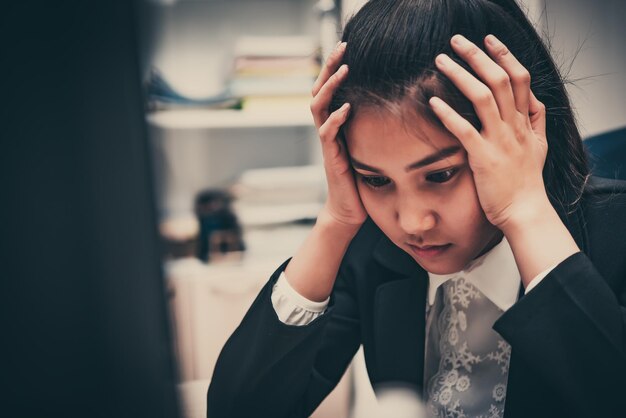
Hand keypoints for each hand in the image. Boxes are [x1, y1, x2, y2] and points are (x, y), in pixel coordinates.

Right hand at [310, 42, 366, 228]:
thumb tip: (399, 105)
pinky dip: (335, 119)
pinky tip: (346, 108)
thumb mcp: (370, 145)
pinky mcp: (331, 157)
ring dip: (330, 86)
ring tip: (343, 69)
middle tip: (342, 47)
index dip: (336, 66)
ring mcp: (327, 142)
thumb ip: (374, 126)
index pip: (331, 88)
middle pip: (319, 90)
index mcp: (336, 123)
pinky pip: (327, 133)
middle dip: (329, 66)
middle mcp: (327, 128)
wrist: (350, 210)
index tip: (347, 47)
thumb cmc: (363, 179)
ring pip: (318, 106)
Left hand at [429, 34, 549, 230]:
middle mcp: (514, 126)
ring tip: (441, 61)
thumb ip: (535, 121)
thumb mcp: (539, 146)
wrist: (525, 212)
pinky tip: (432, 101)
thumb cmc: (526, 182)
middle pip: (499, 79)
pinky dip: (448, 113)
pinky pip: (465, 129)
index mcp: (525, 122)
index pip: (519, 78)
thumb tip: (532, 100)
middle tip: (457, 40)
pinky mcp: (484, 157)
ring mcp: (500, 141)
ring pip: (482, 97)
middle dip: (477, 55)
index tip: (488, 40)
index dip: (504, 55)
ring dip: (460, 75)